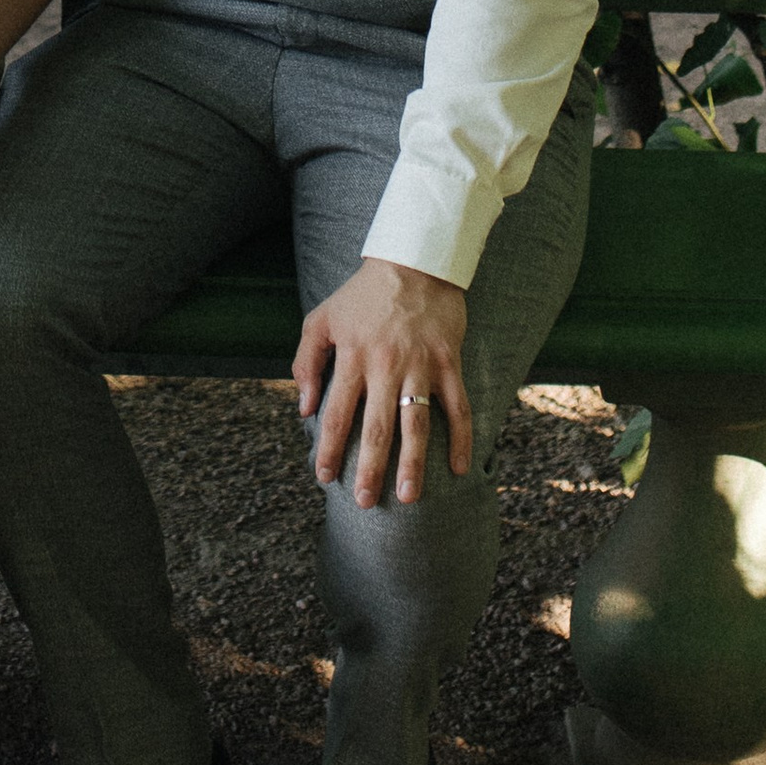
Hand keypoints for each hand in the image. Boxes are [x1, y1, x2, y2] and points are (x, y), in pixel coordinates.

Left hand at [291, 257, 471, 509]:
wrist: (413, 261)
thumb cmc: (362, 295)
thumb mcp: (322, 318)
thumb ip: (307, 361)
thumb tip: (304, 408)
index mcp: (352, 357)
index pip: (336, 413)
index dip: (328, 448)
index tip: (324, 477)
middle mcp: (385, 365)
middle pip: (376, 428)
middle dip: (370, 469)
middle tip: (366, 503)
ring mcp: (420, 365)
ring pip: (417, 424)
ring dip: (413, 464)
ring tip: (409, 497)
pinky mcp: (448, 362)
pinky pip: (457, 406)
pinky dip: (461, 438)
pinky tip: (460, 468)